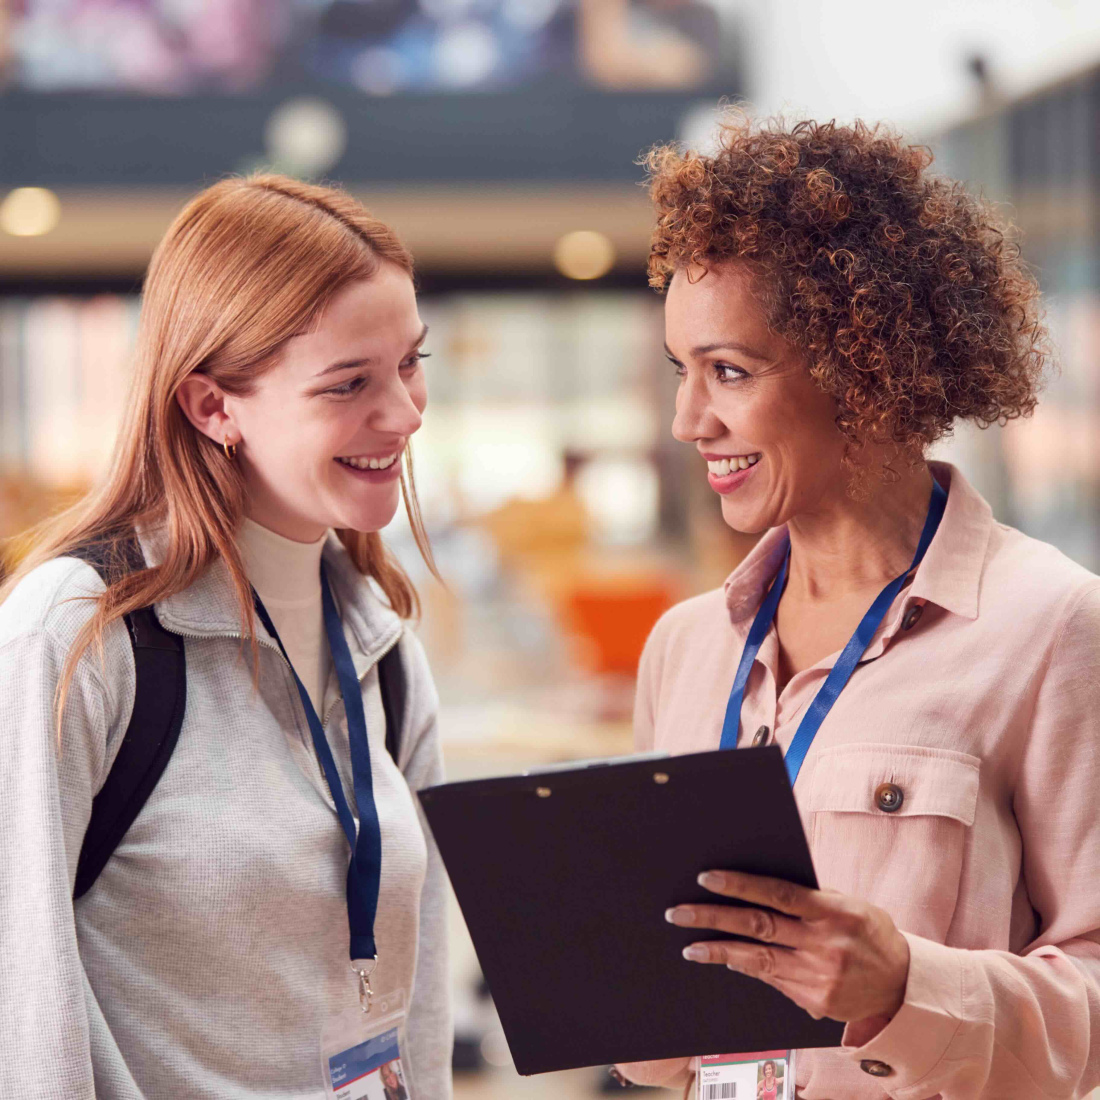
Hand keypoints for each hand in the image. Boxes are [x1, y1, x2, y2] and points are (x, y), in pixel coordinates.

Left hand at [666, 870, 910, 1021]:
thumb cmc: (870, 934)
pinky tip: (725, 959)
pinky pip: (771, 980)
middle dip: (713, 918)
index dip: (739, 885)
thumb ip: (810, 897)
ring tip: (690, 947)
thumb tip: (760, 885)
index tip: (706, 879)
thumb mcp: (850, 905)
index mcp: (832, 911)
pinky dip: (745, 968)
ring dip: (718, 951)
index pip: (777, 893)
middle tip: (679, 913)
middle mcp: (824, 943)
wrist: (903, 986)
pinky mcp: (815, 1001)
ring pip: (757, 959)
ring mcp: (818, 975)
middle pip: (758, 926)